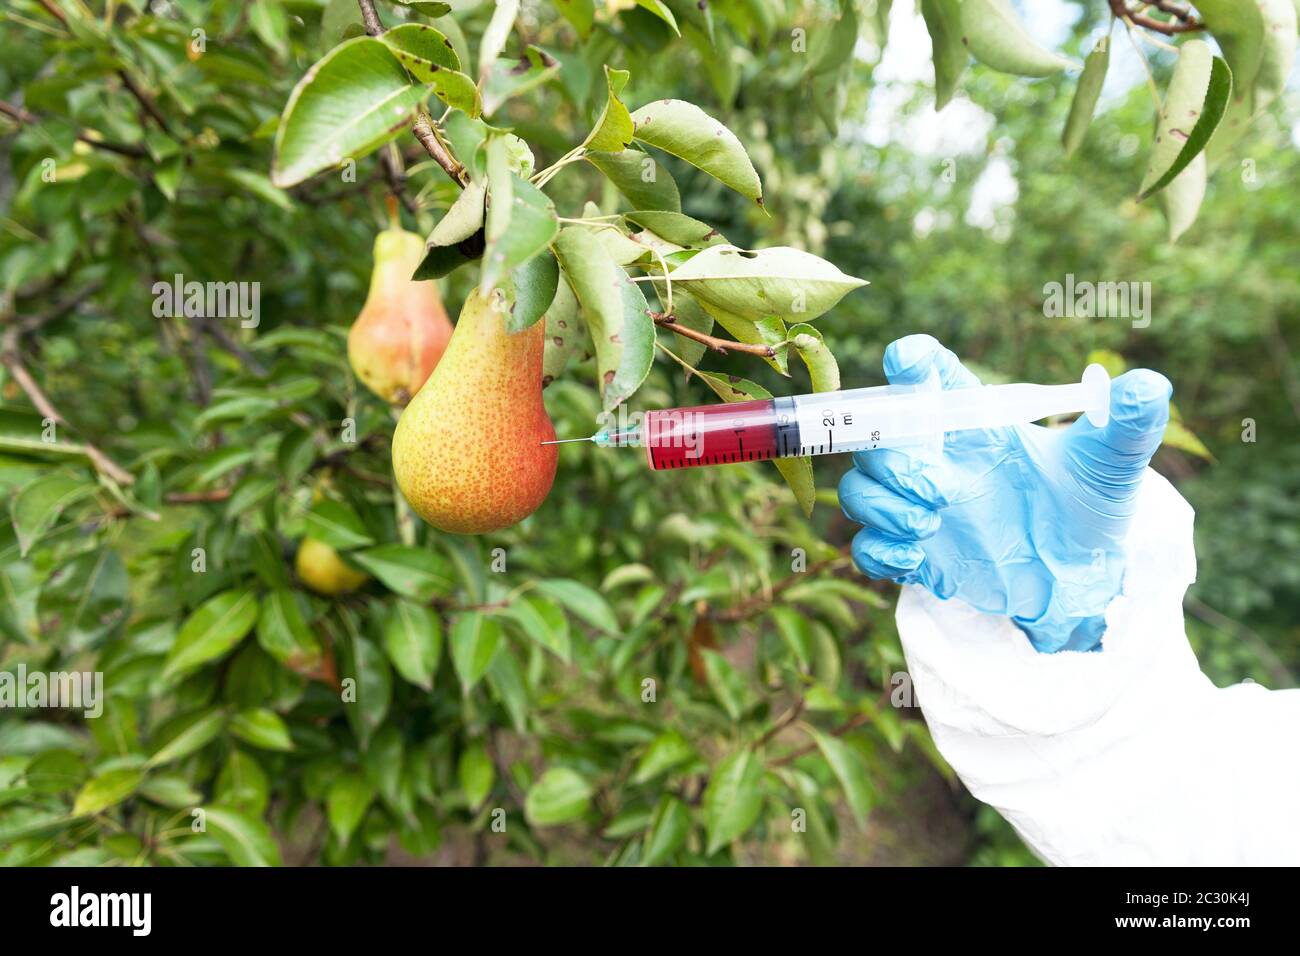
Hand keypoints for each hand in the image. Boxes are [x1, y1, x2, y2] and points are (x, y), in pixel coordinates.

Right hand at [838, 335, 1171, 652]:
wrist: (1082, 579)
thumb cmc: (1091, 509)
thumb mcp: (1112, 465)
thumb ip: (1127, 423)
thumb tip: (1149, 384)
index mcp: (975, 424)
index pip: (930, 377)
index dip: (910, 362)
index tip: (905, 360)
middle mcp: (938, 458)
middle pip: (876, 437)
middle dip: (891, 460)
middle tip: (937, 488)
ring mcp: (920, 506)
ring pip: (861, 490)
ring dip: (882, 504)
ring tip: (928, 524)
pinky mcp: (916, 553)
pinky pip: (866, 548)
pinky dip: (878, 550)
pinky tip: (914, 556)